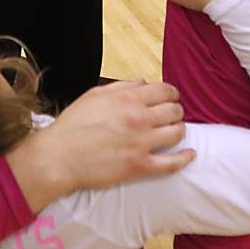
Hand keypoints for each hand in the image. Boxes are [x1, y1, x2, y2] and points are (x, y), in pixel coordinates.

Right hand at [9, 80, 191, 208]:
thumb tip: (143, 82)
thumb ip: (122, 86)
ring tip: (173, 131)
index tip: (170, 99)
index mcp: (128, 98)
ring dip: (179, 130)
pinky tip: (190, 154)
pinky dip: (185, 158)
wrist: (59, 157)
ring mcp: (141, 143)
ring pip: (177, 132)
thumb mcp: (94, 95)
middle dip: (175, 111)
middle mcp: (139, 118)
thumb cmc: (73, 125)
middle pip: (174, 110)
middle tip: (170, 116)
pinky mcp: (140, 166)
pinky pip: (172, 163)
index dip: (171, 94)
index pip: (165, 90)